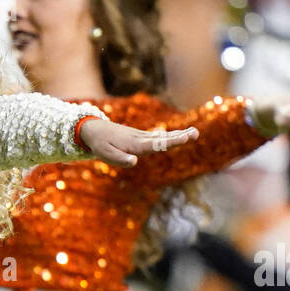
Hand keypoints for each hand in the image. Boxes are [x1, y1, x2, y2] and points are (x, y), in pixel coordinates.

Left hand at [77, 117, 197, 167]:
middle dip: (180, 137)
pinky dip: (169, 136)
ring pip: (162, 137)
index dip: (172, 142)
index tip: (185, 138)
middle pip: (163, 139)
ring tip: (194, 132)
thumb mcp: (105, 154)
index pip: (157, 144)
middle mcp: (141, 139)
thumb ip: (119, 159)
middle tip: (196, 133)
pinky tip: (178, 135)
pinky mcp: (139, 137)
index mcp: (135, 144)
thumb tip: (135, 161)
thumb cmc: (99, 144)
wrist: (93, 129)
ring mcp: (141, 136)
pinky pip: (157, 137)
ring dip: (178, 135)